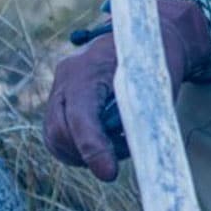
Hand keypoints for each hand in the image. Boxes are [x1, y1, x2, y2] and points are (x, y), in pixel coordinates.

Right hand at [44, 0, 210, 182]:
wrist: (146, 36)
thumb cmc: (156, 60)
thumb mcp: (157, 84)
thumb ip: (142, 114)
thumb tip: (138, 151)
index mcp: (88, 68)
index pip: (80, 117)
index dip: (92, 149)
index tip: (109, 174)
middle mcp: (66, 76)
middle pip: (59, 132)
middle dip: (86, 155)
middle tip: (119, 158)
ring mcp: (58, 87)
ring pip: (54, 138)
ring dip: (82, 154)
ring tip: (117, 145)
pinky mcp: (59, 100)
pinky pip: (57, 134)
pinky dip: (77, 148)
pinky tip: (105, 142)